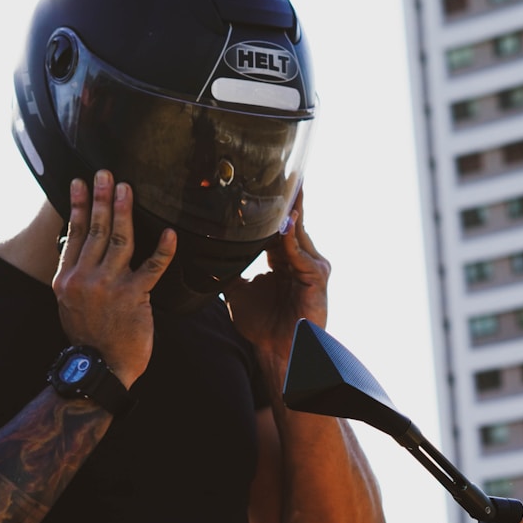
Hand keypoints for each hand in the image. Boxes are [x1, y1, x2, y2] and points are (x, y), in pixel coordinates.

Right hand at [53, 170, 176, 387]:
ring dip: (124, 211)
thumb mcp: (68, 304)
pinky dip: (163, 249)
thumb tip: (79, 247)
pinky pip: (152, 267)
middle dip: (101, 198)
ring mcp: (109, 286)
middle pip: (95, 229)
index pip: (73, 233)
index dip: (76, 205)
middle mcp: (84, 279)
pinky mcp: (134, 296)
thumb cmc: (88, 337)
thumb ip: (74, 276)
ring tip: (127, 189)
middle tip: (106, 174)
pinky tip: (170, 233)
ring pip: (118, 240)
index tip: (80, 182)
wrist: (99, 369)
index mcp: (66, 279)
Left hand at [225, 187, 328, 361]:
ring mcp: (311, 267)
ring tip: (289, 186)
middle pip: (293, 221)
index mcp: (284, 260)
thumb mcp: (237, 292)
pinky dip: (291, 239)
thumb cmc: (261, 326)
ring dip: (292, 210)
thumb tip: (206, 254)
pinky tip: (284, 224)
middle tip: (285, 171)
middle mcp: (300, 259)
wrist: (275, 352)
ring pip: (298, 232)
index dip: (271, 207)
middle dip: (289, 198)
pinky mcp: (317, 278)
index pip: (278, 226)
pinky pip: (300, 253)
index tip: (264, 182)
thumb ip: (229, 269)